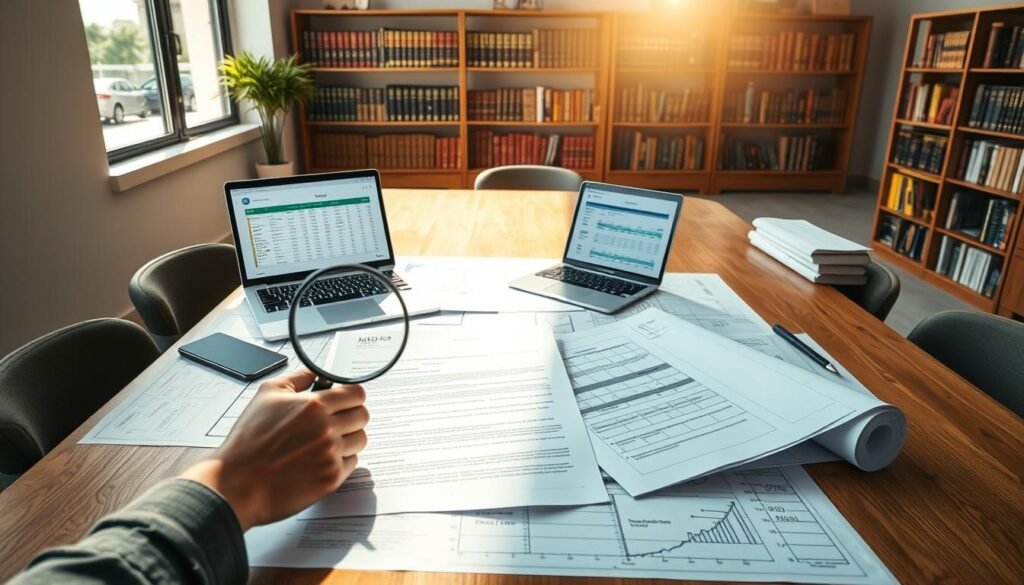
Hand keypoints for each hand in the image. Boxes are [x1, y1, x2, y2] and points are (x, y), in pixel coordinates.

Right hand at [180, 370, 367, 530]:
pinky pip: (351, 463)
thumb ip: (297, 378)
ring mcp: (331, 455)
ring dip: (347, 438)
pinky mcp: (331, 479)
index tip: (346, 399)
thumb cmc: (247, 442)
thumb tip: (315, 374)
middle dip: (351, 415)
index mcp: (314, 406)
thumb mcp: (266, 395)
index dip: (351, 395)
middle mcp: (326, 430)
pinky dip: (340, 460)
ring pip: (360, 440)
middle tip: (335, 420)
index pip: (357, 393)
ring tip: (325, 441)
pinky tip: (320, 459)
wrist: (238, 483)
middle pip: (363, 416)